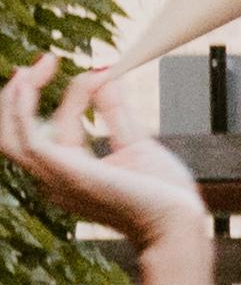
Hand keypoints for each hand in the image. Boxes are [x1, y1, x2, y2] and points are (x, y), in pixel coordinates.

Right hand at [0, 56, 210, 261]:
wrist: (181, 224)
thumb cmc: (164, 195)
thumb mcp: (136, 142)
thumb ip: (114, 111)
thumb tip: (102, 74)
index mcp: (69, 172)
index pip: (55, 126)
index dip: (70, 94)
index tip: (98, 72)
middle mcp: (53, 178)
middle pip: (14, 132)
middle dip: (22, 93)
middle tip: (46, 60)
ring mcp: (55, 178)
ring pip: (9, 135)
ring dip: (16, 96)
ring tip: (40, 66)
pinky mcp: (64, 173)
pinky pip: (26, 138)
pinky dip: (22, 108)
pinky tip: (32, 83)